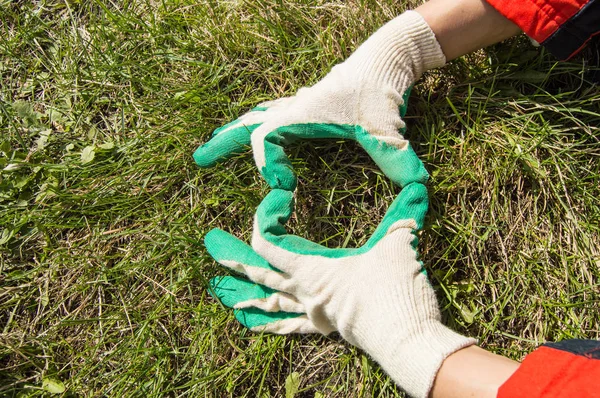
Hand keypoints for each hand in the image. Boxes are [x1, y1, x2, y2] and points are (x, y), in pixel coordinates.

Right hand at [193, 11, 445, 190]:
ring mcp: (299, 103)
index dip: (265, 164)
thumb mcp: (388, 130)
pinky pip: (272, 113)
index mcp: (302, 113)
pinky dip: (255, 124)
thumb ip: (398, 159)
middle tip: (199, 159)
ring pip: (256, 116)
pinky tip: (253, 129)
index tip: (284, 189)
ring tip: (214, 145)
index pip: (264, 139)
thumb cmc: (382, 89)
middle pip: (247, 124)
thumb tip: (417, 189)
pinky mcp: (308, 103)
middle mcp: (294, 107)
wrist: (387, 56)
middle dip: (224, 144)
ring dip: (233, 131)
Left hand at [206, 182, 474, 397]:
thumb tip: (420, 183)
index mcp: (312, 271)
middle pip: (259, 273)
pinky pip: (287, 327)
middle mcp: (305, 294)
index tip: (277, 198)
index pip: (270, 244)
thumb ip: (405, 211)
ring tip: (217, 290)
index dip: (265, 218)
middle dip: (234, 258)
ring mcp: (312, 314)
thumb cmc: (397, 294)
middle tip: (210, 243)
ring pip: (267, 303)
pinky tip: (249, 323)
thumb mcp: (399, 245)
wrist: (410, 343)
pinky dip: (266, 323)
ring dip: (241, 294)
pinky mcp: (325, 328)